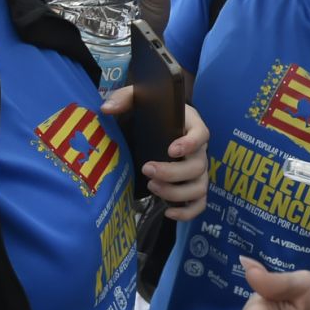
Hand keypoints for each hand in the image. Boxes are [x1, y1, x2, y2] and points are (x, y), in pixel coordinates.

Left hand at [129, 102, 208, 219]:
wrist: (150, 129)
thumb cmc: (148, 113)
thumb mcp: (137, 100)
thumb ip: (124, 98)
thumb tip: (107, 109)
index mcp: (190, 125)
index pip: (202, 134)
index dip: (191, 143)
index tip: (171, 149)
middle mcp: (199, 150)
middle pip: (199, 166)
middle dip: (173, 172)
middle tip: (147, 169)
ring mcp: (197, 170)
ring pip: (199, 187)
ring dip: (177, 192)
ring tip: (152, 187)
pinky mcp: (192, 188)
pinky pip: (199, 203)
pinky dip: (188, 212)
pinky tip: (168, 212)